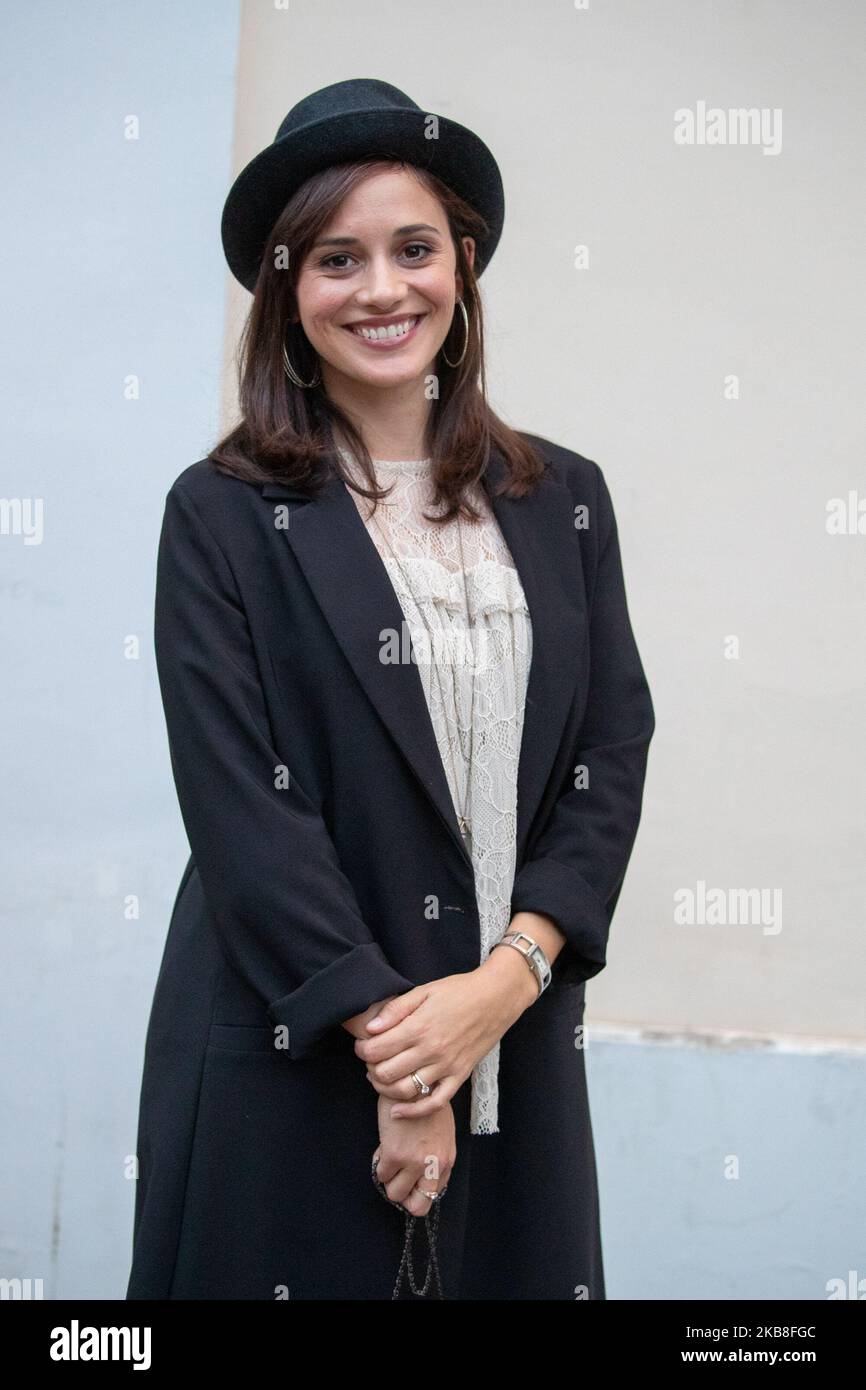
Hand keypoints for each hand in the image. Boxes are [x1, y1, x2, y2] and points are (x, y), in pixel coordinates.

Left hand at [355, 960, 536, 1118]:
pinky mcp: (459, 1076)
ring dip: (385, 1089)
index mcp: (418, 1027)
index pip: (376, 1050)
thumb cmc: (459, 991)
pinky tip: (398, 1111)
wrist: (496, 998)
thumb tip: (371, 1029)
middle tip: (371, 1060)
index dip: (362, 1050)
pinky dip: (414, 1112)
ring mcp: (446, 1067)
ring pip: (405, 1091)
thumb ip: (396, 1010)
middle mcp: (430, 1050)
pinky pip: (434, 1103)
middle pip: (386, 1073)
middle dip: (371, 1068)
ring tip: (380, 1078)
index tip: (363, 1045)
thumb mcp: (424, 991)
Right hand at [373, 1093, 455, 1217]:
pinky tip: (383, 1148)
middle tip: (397, 1176)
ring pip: (395, 1194)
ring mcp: (415, 1162)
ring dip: (389, 1180)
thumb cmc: (426, 1101)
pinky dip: (379, 1165)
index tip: (410, 1174)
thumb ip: (433, 1152)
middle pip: (418, 1206)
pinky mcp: (395, 1155)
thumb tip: (417, 1167)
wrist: (414, 1083)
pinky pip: (381, 1175)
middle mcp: (434, 1165)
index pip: (433, 1194)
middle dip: (404, 1194)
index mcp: (447, 1159)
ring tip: (389, 1161)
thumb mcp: (441, 1130)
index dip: (417, 1187)